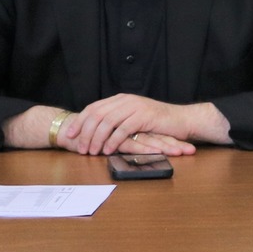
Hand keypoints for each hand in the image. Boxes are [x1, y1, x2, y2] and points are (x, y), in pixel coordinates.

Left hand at [59, 95, 217, 154]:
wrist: (182, 119)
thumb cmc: (158, 123)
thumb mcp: (134, 118)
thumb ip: (117, 120)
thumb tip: (96, 132)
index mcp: (120, 99)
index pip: (94, 108)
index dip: (80, 121)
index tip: (70, 134)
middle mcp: (125, 100)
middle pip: (97, 114)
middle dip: (85, 132)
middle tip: (79, 147)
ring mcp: (134, 107)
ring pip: (107, 121)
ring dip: (97, 138)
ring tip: (92, 151)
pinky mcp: (143, 116)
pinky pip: (123, 129)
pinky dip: (113, 140)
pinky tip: (108, 150)